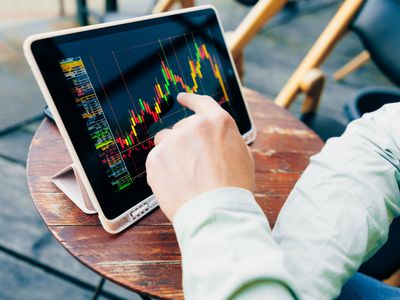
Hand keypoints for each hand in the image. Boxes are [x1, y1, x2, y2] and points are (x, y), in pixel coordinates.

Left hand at [146, 93, 254, 220]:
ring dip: (171, 153)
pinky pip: (155, 159)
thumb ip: (226, 140)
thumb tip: (217, 139)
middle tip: (193, 166)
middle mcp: (193, 126)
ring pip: (165, 141)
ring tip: (184, 176)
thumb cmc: (234, 189)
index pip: (202, 103)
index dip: (191, 100)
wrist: (216, 212)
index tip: (181, 97)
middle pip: (181, 128)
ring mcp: (172, 141)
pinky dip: (162, 170)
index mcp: (217, 122)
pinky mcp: (156, 158)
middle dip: (185, 143)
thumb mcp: (243, 157)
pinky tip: (175, 184)